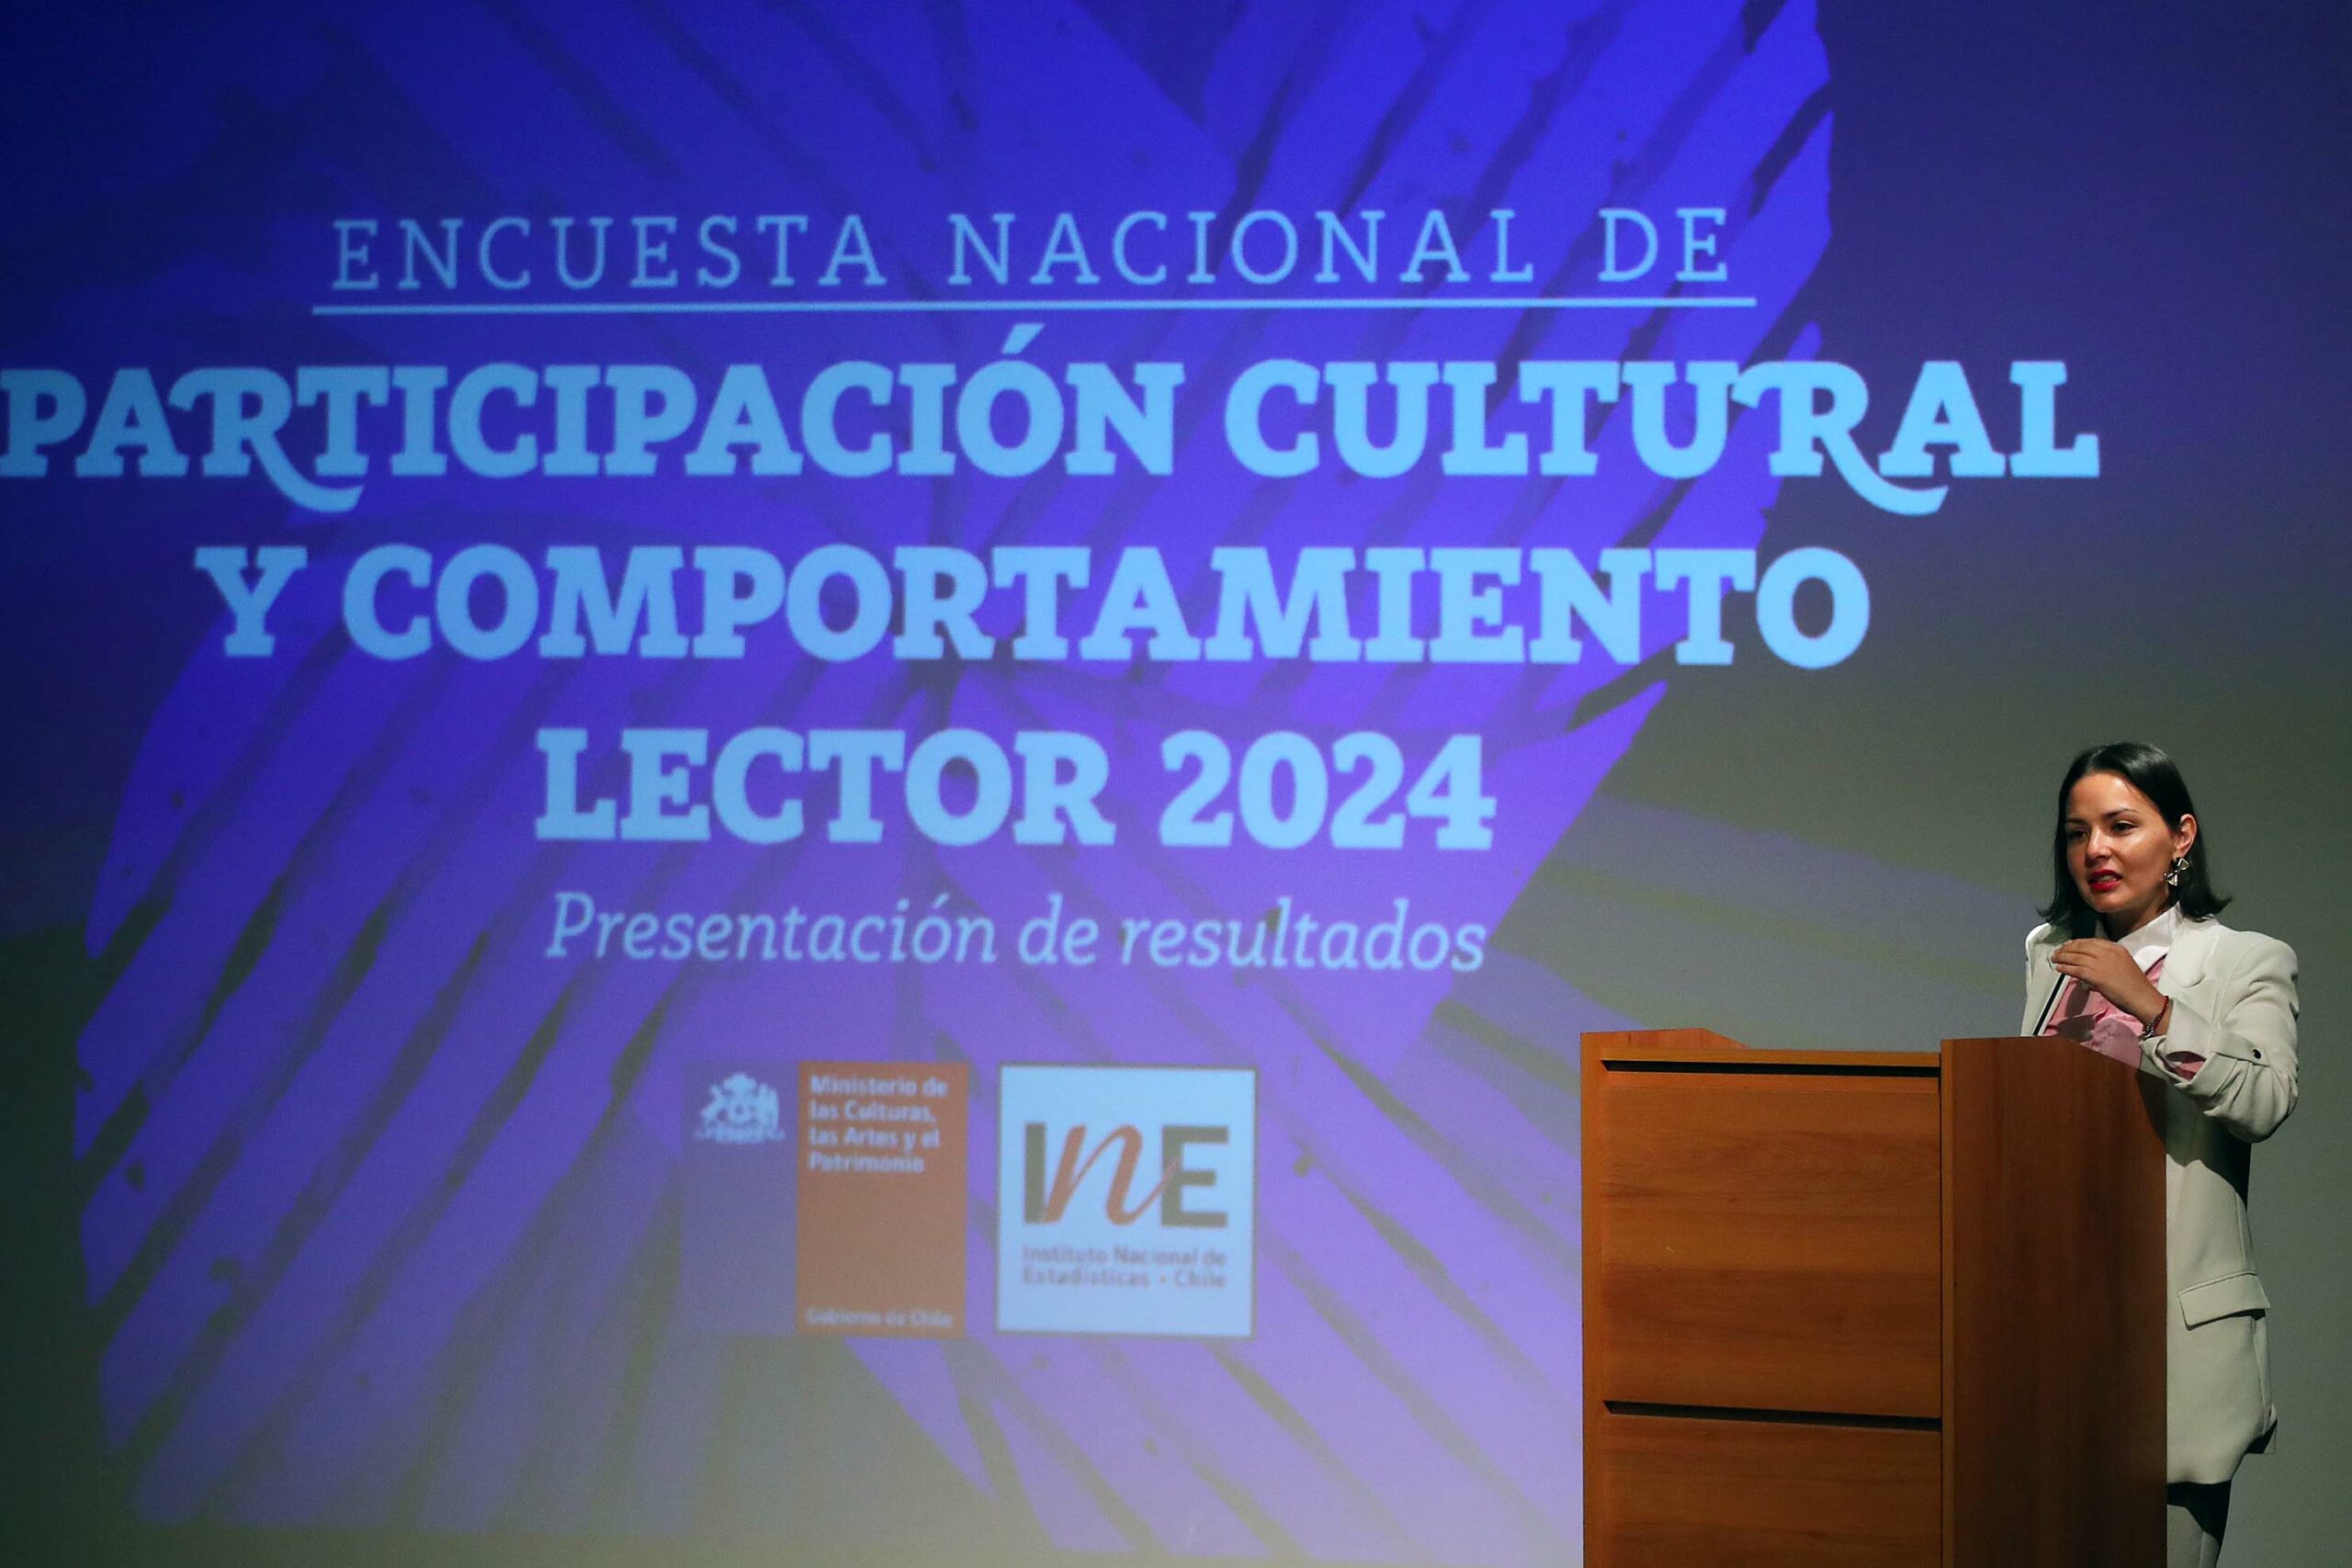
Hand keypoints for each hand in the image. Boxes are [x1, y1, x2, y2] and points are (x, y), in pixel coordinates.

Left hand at [2051, 939, 2168, 1030]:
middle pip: (2082, 947)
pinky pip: (2076, 969)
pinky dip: (2066, 968)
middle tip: (2058, 951)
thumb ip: (2107, 961)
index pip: (2091, 941)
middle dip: (2067, 948)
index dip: (2077, 943)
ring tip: (2055, 959)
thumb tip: (2090, 964)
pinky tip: (2060, 969)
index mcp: (2116, 948)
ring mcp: (2101, 963)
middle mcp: (2108, 953)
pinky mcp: (2096, 975)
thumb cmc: (2135, 985)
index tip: (2069, 945)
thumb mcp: (2123, 964)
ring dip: (2062, 957)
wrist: (2142, 997)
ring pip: (2076, 957)